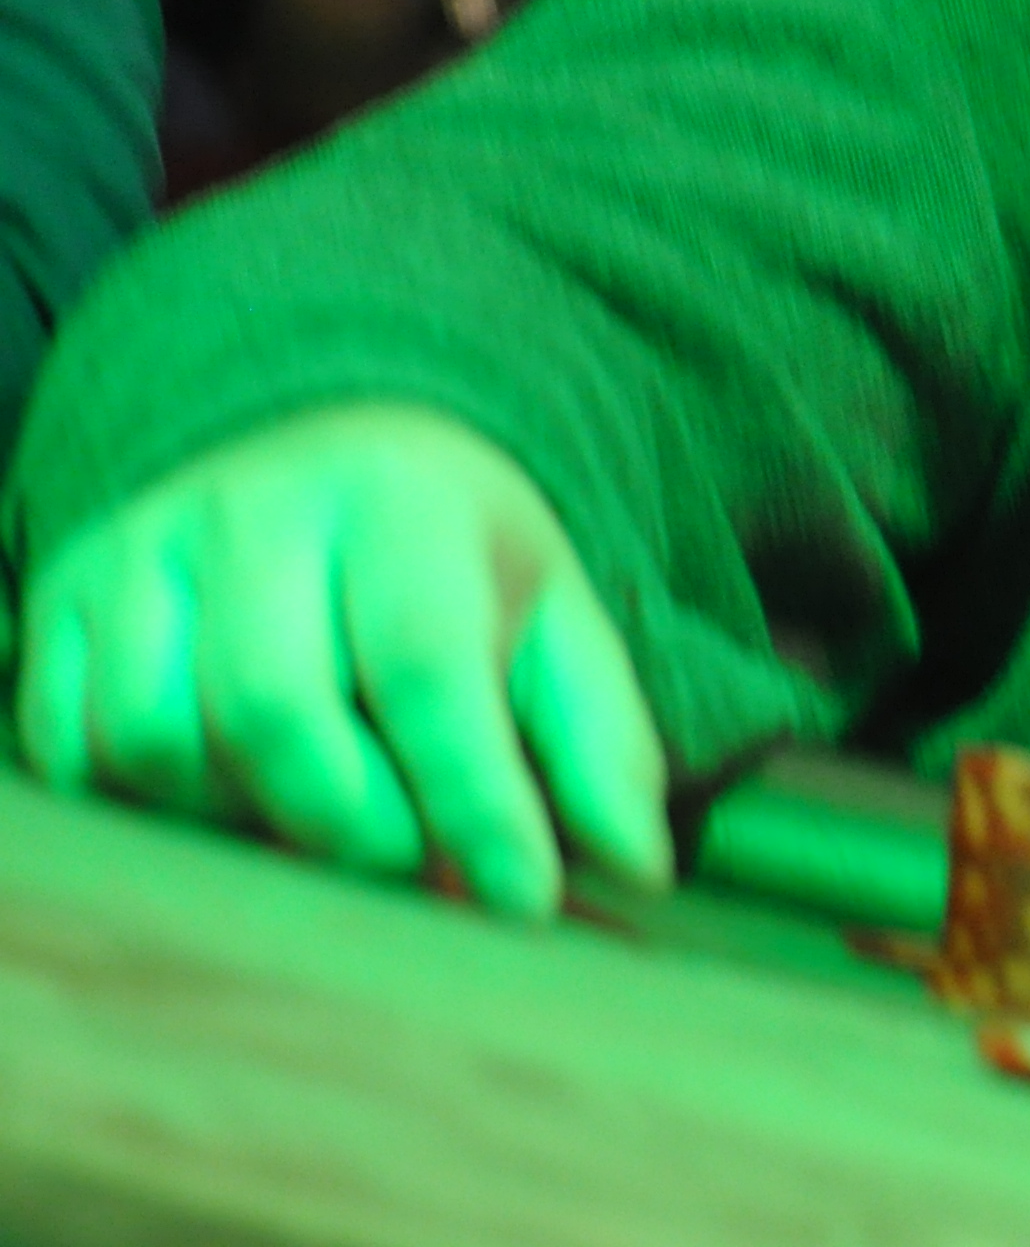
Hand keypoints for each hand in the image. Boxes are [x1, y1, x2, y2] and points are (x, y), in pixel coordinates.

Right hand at [13, 401, 671, 917]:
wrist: (334, 456)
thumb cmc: (457, 568)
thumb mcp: (555, 625)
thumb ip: (600, 741)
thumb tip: (637, 867)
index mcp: (404, 499)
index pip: (428, 667)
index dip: (475, 800)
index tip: (522, 904)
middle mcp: (260, 508)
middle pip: (274, 711)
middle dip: (352, 824)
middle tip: (410, 863)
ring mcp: (145, 548)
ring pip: (157, 740)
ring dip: (241, 819)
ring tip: (317, 815)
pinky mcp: (60, 597)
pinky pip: (68, 747)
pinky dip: (142, 805)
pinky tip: (223, 796)